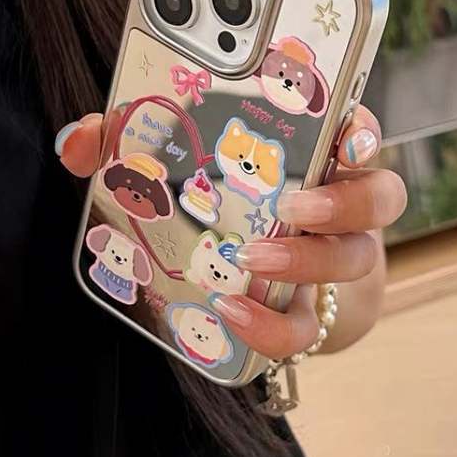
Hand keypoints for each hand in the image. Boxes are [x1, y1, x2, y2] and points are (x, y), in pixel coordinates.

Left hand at [56, 105, 405, 360]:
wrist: (245, 270)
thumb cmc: (215, 199)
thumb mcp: (174, 162)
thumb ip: (126, 143)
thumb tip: (78, 139)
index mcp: (314, 152)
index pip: (358, 129)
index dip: (364, 131)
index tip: (348, 137)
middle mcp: (339, 201)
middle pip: (378, 195)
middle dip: (345, 202)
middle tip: (292, 209)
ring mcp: (331, 257)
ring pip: (354, 259)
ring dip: (308, 263)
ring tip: (252, 262)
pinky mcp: (307, 311)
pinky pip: (306, 327)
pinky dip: (272, 326)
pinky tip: (232, 314)